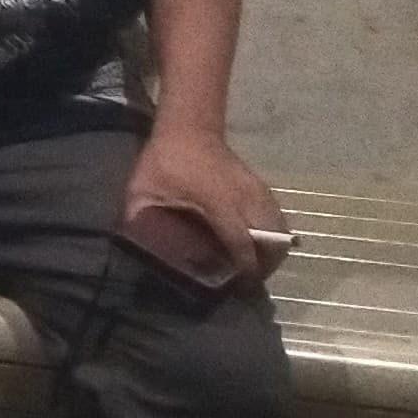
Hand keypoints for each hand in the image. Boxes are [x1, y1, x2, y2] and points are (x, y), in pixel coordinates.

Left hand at [122, 125, 281, 283]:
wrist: (189, 128)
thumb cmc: (165, 162)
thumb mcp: (143, 192)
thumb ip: (142, 221)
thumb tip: (137, 251)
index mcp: (220, 203)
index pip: (243, 245)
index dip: (243, 271)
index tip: (235, 290)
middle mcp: (246, 199)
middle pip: (271, 244)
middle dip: (262, 268)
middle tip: (244, 284)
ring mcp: (259, 193)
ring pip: (280, 233)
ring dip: (270, 254)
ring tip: (252, 270)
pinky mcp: (262, 189)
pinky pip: (278, 221)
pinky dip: (274, 238)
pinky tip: (257, 247)